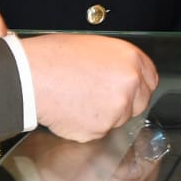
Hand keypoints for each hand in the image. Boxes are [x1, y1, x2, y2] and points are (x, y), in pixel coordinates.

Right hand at [24, 34, 157, 141]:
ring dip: (102, 116)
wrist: (30, 76)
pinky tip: (69, 110)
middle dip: (122, 103)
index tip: (128, 90)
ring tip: (76, 99)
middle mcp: (130, 84)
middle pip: (139, 103)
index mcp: (130, 59)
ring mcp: (117, 110)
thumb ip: (115, 64)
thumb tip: (119, 75)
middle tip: (96, 96)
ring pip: (117, 120)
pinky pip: (96, 132)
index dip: (137, 86)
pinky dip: (84, 126)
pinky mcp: (99, 130)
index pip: (150, 80)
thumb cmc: (53, 57)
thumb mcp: (93, 48)